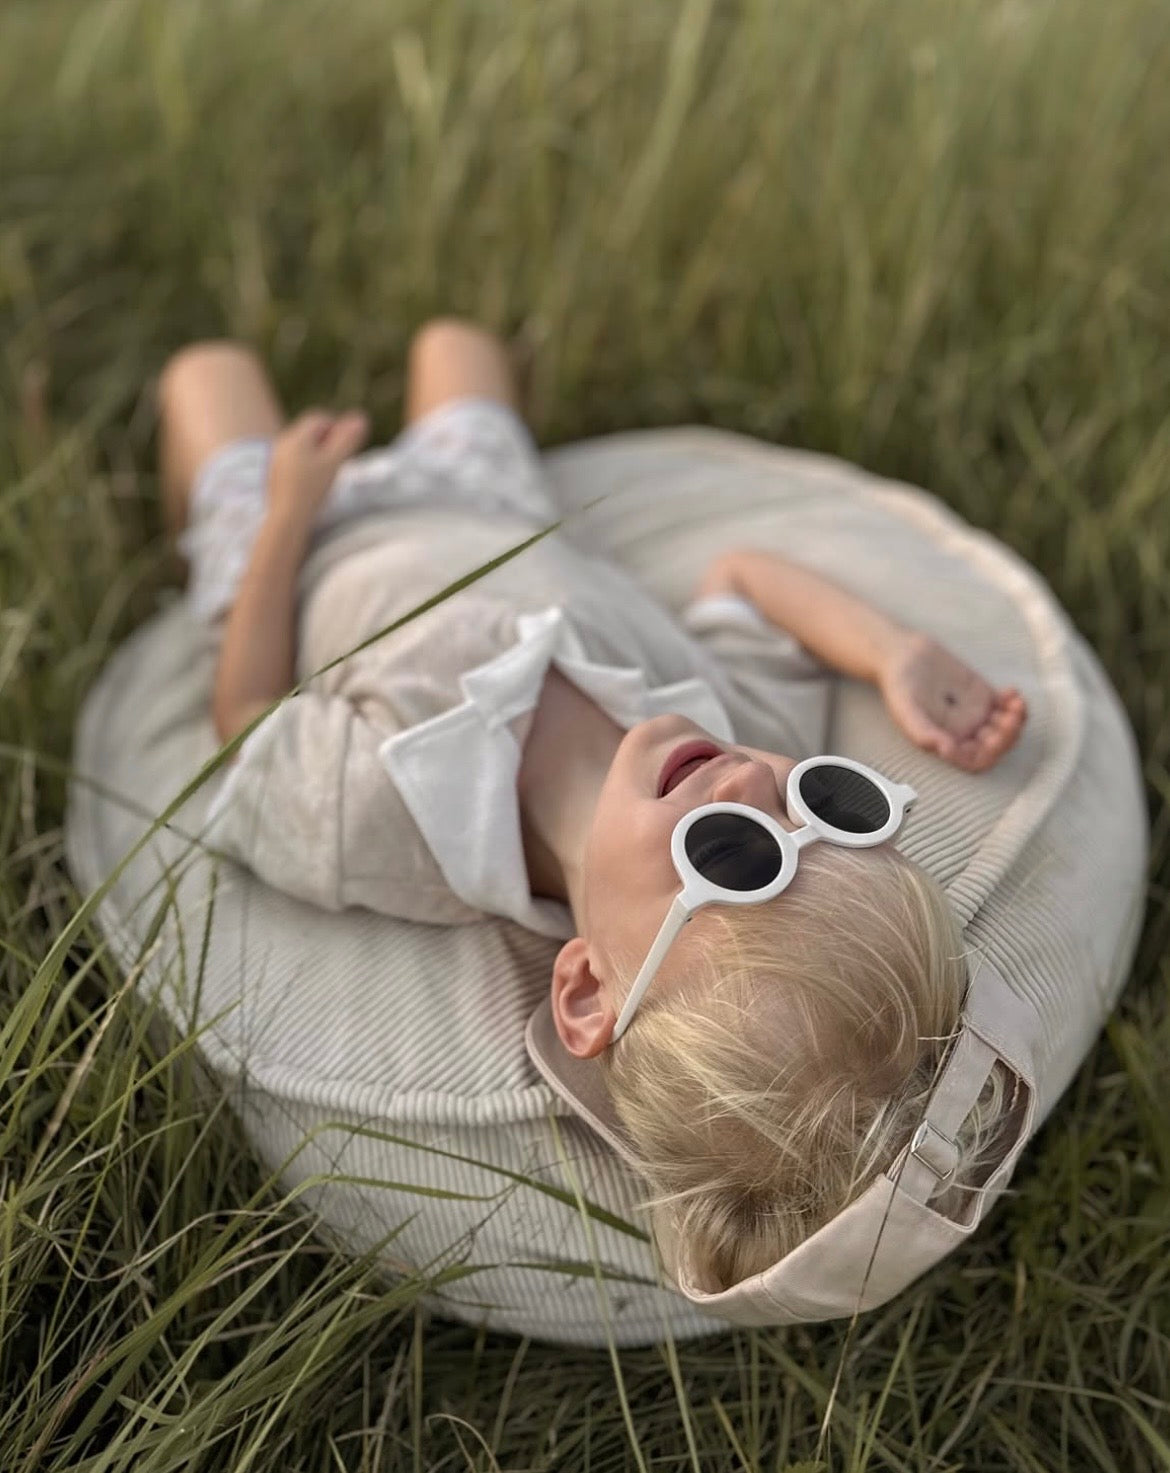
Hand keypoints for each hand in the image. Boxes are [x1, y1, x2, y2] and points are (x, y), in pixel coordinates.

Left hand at [266, 408, 369, 523]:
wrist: (287, 517)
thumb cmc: (311, 489)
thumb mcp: (334, 463)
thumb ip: (347, 440)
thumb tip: (362, 418)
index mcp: (297, 437)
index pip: (320, 419)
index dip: (337, 426)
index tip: (349, 441)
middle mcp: (284, 443)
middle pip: (309, 432)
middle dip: (327, 439)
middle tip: (342, 455)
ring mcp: (277, 459)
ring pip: (301, 447)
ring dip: (317, 452)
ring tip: (329, 470)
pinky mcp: (275, 474)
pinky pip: (294, 461)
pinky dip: (306, 464)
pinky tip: (313, 481)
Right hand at [877, 632, 1026, 771]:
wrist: (904, 656)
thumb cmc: (900, 687)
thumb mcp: (906, 711)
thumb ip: (923, 733)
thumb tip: (946, 751)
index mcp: (946, 743)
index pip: (975, 760)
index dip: (987, 755)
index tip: (990, 740)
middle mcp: (964, 733)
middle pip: (996, 746)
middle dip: (1008, 737)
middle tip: (1010, 720)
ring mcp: (977, 714)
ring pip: (1006, 727)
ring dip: (1016, 720)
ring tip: (1016, 703)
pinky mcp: (984, 695)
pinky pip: (1007, 706)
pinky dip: (1015, 702)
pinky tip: (1011, 692)